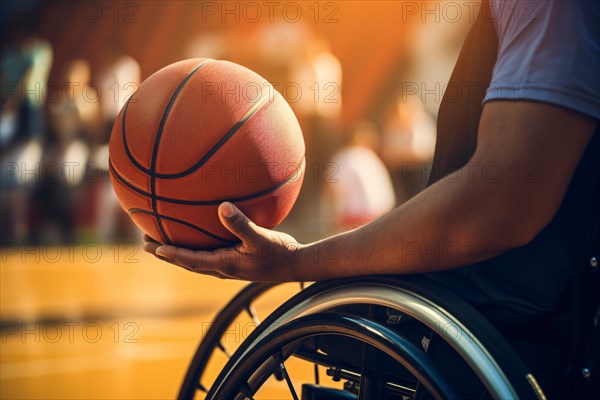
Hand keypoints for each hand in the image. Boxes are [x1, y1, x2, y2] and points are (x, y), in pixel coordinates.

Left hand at [142, 202, 303, 280]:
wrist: (296, 264)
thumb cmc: (279, 252)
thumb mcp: (261, 237)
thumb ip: (240, 224)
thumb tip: (222, 206)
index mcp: (225, 264)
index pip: (190, 260)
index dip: (171, 253)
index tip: (153, 246)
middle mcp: (223, 267)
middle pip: (187, 262)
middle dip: (166, 253)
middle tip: (146, 243)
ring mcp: (229, 265)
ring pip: (196, 260)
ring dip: (177, 252)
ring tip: (163, 241)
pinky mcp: (236, 260)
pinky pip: (210, 253)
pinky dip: (196, 246)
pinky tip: (200, 233)